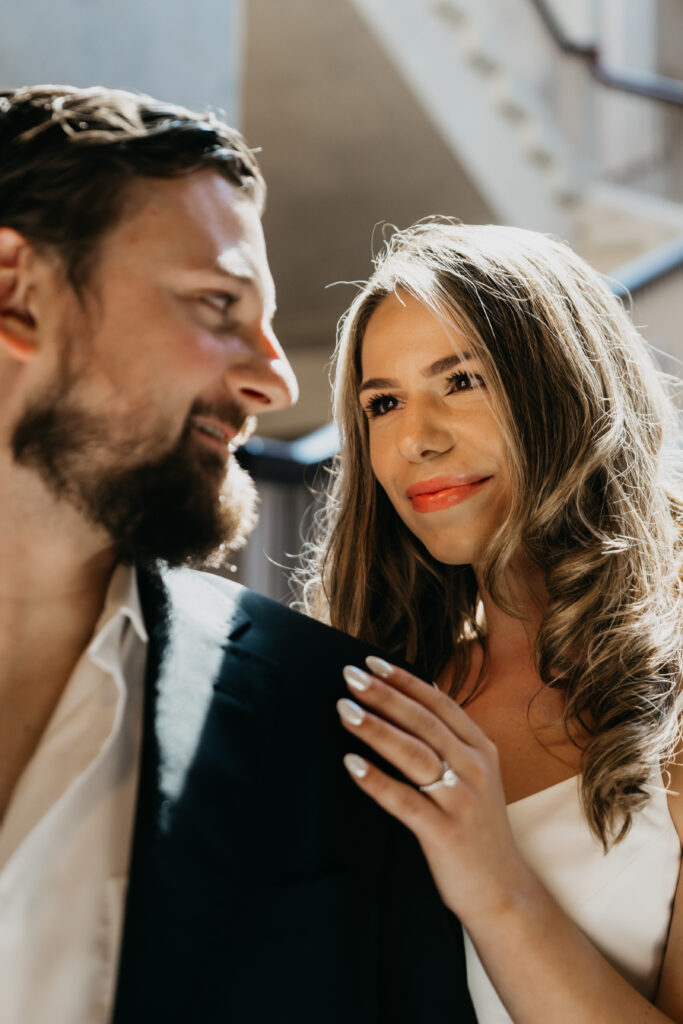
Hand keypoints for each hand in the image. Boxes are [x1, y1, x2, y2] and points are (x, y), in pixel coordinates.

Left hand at [337, 657, 535, 927]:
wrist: (504, 892)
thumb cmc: (477, 828)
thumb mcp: (475, 776)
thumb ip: (451, 739)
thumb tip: (414, 693)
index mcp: (481, 749)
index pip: (439, 704)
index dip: (405, 680)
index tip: (372, 662)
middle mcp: (474, 769)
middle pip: (423, 723)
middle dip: (384, 696)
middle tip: (349, 676)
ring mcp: (461, 801)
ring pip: (414, 755)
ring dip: (377, 729)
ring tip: (344, 710)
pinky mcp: (445, 833)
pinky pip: (404, 801)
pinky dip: (376, 780)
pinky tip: (351, 764)